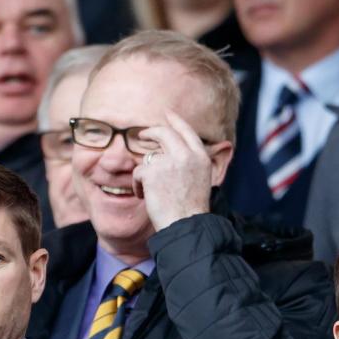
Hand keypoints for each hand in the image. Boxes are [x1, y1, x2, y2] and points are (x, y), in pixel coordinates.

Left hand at [133, 109, 212, 231]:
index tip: (167, 114)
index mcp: (201, 157)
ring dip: (145, 175)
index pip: (186, 131)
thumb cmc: (190, 210)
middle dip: (151, 131)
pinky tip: (146, 197)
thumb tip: (171, 152)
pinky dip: (138, 186)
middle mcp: (187, 155)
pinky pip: (138, 172)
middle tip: (141, 134)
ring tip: (150, 193)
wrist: (185, 225)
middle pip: (164, 133)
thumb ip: (189, 163)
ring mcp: (169, 161)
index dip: (175, 121)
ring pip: (148, 159)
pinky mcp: (152, 171)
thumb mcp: (200, 180)